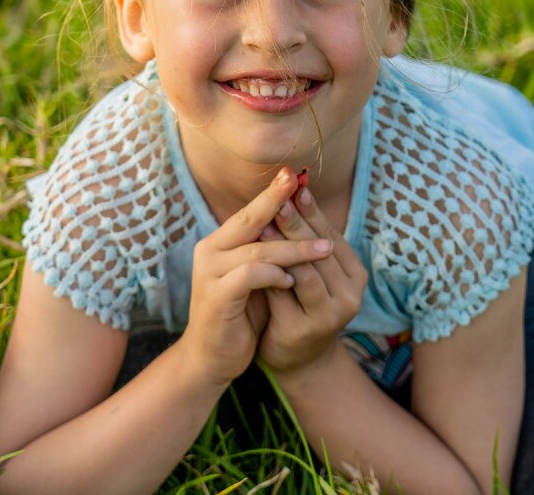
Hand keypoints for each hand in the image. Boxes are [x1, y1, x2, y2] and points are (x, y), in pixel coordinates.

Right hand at [180, 169, 334, 386]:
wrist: (213, 358)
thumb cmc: (240, 315)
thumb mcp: (256, 277)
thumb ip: (267, 251)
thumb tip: (299, 221)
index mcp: (219, 243)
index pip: (249, 213)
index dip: (272, 194)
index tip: (295, 175)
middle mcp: (209, 251)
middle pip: (249, 220)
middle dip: (278, 202)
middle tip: (303, 187)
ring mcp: (210, 273)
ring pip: (258, 249)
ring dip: (294, 248)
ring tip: (324, 248)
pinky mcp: (216, 296)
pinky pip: (251, 275)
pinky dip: (274, 275)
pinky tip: (291, 281)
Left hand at [257, 170, 367, 375]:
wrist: (296, 357)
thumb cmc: (302, 302)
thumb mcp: (312, 269)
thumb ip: (306, 239)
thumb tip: (290, 190)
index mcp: (355, 275)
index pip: (332, 234)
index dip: (313, 210)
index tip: (295, 184)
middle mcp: (350, 296)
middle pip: (319, 251)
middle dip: (297, 223)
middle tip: (279, 198)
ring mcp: (329, 316)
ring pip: (304, 273)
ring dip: (282, 245)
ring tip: (263, 223)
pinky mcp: (302, 330)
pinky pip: (283, 295)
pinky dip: (269, 273)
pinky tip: (253, 258)